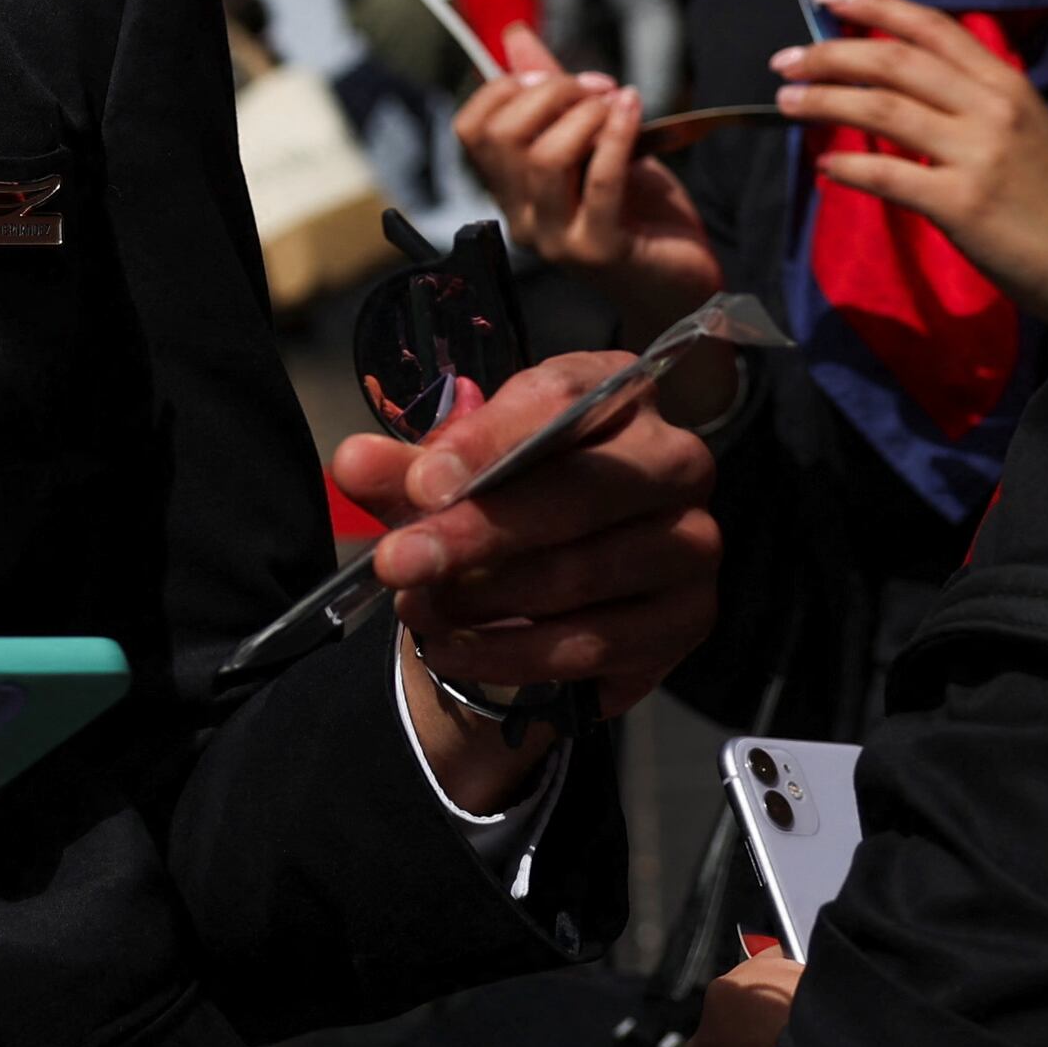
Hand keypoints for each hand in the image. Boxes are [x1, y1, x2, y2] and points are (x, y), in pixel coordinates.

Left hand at [328, 349, 725, 805]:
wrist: (543, 594)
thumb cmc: (500, 508)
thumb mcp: (447, 480)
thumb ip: (404, 470)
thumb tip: (355, 462)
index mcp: (616, 392)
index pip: (561, 400)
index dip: (488, 443)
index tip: (421, 484)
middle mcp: (673, 459)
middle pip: (582, 491)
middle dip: (478, 531)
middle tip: (396, 561)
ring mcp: (692, 540)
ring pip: (584, 573)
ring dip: (485, 599)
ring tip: (416, 607)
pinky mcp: (690, 616)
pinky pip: (593, 643)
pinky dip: (511, 654)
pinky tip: (454, 650)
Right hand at [454, 23, 719, 334]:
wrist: (680, 281)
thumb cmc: (637, 211)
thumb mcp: (592, 142)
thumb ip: (553, 95)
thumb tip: (515, 35)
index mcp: (510, 192)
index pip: (471, 130)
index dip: (506, 88)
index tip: (555, 76)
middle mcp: (522, 219)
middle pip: (504, 137)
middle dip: (553, 93)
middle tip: (597, 87)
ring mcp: (558, 239)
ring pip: (544, 158)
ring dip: (586, 115)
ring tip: (618, 103)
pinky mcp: (601, 251)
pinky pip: (599, 181)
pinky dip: (617, 133)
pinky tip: (634, 109)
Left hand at [771, 0, 1047, 320]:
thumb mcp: (1023, 127)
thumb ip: (969, 96)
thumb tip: (893, 75)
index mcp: (1006, 83)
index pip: (931, 26)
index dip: (874, 5)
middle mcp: (993, 108)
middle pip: (895, 61)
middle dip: (829, 54)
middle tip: (783, 61)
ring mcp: (978, 154)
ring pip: (881, 108)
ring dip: (823, 101)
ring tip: (785, 102)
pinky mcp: (962, 204)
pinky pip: (887, 175)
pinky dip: (848, 168)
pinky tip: (825, 168)